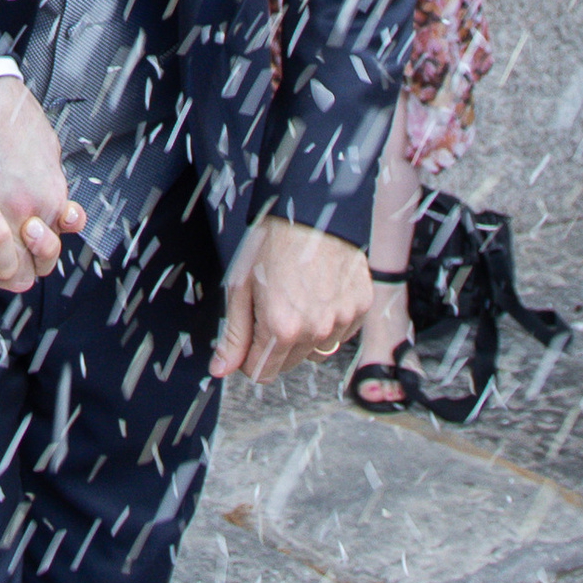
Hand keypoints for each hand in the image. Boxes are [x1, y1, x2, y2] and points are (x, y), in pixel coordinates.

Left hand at [212, 216, 371, 386]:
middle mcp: (316, 330)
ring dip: (305, 335)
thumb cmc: (273, 242)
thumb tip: (220, 369)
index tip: (249, 337)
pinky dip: (329, 321)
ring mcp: (342, 320)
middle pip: (289, 364)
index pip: (262, 372)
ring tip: (297, 298)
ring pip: (317, 351)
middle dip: (275, 345)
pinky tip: (319, 294)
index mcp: (282, 327)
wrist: (313, 210)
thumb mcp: (241, 286)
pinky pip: (341, 333)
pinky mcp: (361, 307)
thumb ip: (233, 334)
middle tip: (270, 307)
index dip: (249, 357)